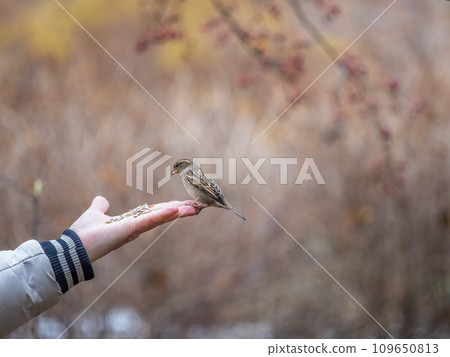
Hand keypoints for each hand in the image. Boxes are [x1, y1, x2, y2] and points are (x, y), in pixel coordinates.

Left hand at [70, 196, 198, 261]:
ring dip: (178, 212)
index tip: (185, 203)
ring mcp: (136, 229)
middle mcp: (138, 227)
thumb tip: (101, 200)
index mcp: (132, 222)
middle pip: (164, 216)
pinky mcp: (131, 229)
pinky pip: (149, 220)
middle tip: (199, 205)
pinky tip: (175, 208)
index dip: (170, 208)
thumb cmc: (84, 233)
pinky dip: (162, 214)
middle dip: (181, 210)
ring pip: (161, 217)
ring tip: (195, 207)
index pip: (156, 213)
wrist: (74, 247)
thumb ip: (100, 207)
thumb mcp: (95, 214)